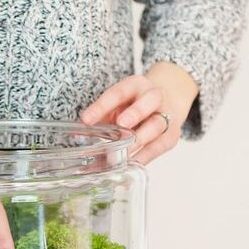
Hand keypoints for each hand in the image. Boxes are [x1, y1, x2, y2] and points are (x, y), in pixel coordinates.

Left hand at [81, 62, 198, 163]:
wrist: (166, 102)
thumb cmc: (134, 104)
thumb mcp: (117, 103)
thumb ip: (101, 115)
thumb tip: (77, 135)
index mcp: (136, 85)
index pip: (118, 93)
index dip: (102, 106)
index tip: (86, 120)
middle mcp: (154, 96)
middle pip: (149, 101)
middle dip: (135, 112)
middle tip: (122, 124)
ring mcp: (166, 115)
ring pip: (157, 125)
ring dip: (140, 139)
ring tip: (125, 152)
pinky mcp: (171, 135)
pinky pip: (160, 146)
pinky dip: (146, 156)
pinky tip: (133, 163)